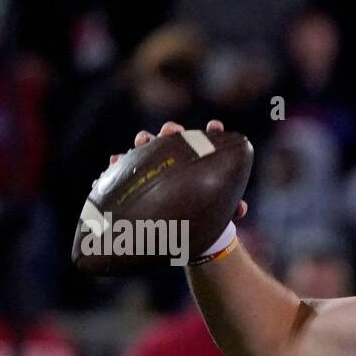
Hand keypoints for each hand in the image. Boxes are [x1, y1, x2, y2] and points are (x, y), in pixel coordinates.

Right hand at [110, 119, 248, 219]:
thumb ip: (230, 209)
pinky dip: (119, 161)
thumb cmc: (203, 213)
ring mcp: (154, 162)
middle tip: (172, 132)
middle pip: (173, 136)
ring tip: (142, 142)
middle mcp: (176, 155)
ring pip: (147, 145)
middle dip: (171, 131)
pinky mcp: (136, 175)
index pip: (207, 141)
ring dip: (144, 141)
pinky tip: (115, 161)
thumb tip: (240, 210)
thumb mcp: (219, 213)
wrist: (181, 228)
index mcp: (199, 160)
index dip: (212, 132)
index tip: (215, 127)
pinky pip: (124, 165)